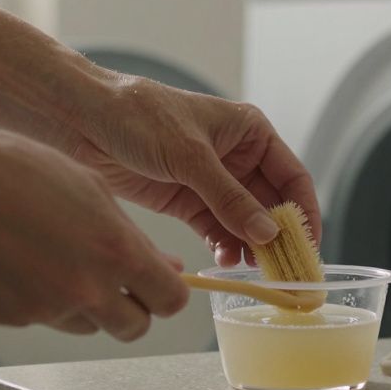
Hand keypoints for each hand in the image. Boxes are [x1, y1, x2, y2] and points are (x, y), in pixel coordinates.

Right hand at [0, 120, 188, 338]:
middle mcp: (84, 289)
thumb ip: (133, 236)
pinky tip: (23, 259)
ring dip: (88, 303)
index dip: (169, 291)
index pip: (170, 301)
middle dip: (134, 306)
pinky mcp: (9, 317)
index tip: (161, 282)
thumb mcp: (91, 188)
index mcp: (115, 251)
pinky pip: (43, 318)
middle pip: (135, 327)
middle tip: (119, 279)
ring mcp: (44, 309)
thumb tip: (167, 269)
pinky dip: (43, 298)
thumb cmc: (17, 168)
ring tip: (61, 256)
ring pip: (88, 324)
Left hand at [62, 73, 320, 266]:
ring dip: (251, 246)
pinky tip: (226, 261)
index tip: (309, 247)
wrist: (82, 121)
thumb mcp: (190, 157)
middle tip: (284, 272)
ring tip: (252, 271)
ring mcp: (211, 181)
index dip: (305, 214)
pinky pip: (217, 229)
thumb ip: (230, 198)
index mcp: (250, 132)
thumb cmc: (138, 117)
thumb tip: (270, 233)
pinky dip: (225, 246)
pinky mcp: (186, 200)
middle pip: (272, 204)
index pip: (292, 178)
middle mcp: (237, 157)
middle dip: (278, 237)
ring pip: (245, 222)